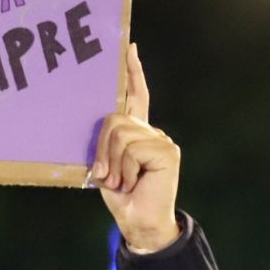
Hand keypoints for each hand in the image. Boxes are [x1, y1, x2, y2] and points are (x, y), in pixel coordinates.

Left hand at [93, 45, 180, 253]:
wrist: (139, 222)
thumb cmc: (121, 196)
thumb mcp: (106, 165)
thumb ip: (106, 142)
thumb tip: (103, 122)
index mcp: (137, 132)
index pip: (136, 96)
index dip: (133, 72)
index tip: (129, 47)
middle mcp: (152, 131)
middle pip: (114, 119)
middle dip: (102, 148)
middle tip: (106, 175)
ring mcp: (161, 140)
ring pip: (120, 133)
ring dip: (112, 162)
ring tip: (121, 181)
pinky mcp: (166, 151)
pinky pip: (131, 148)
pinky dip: (124, 168)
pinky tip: (133, 182)